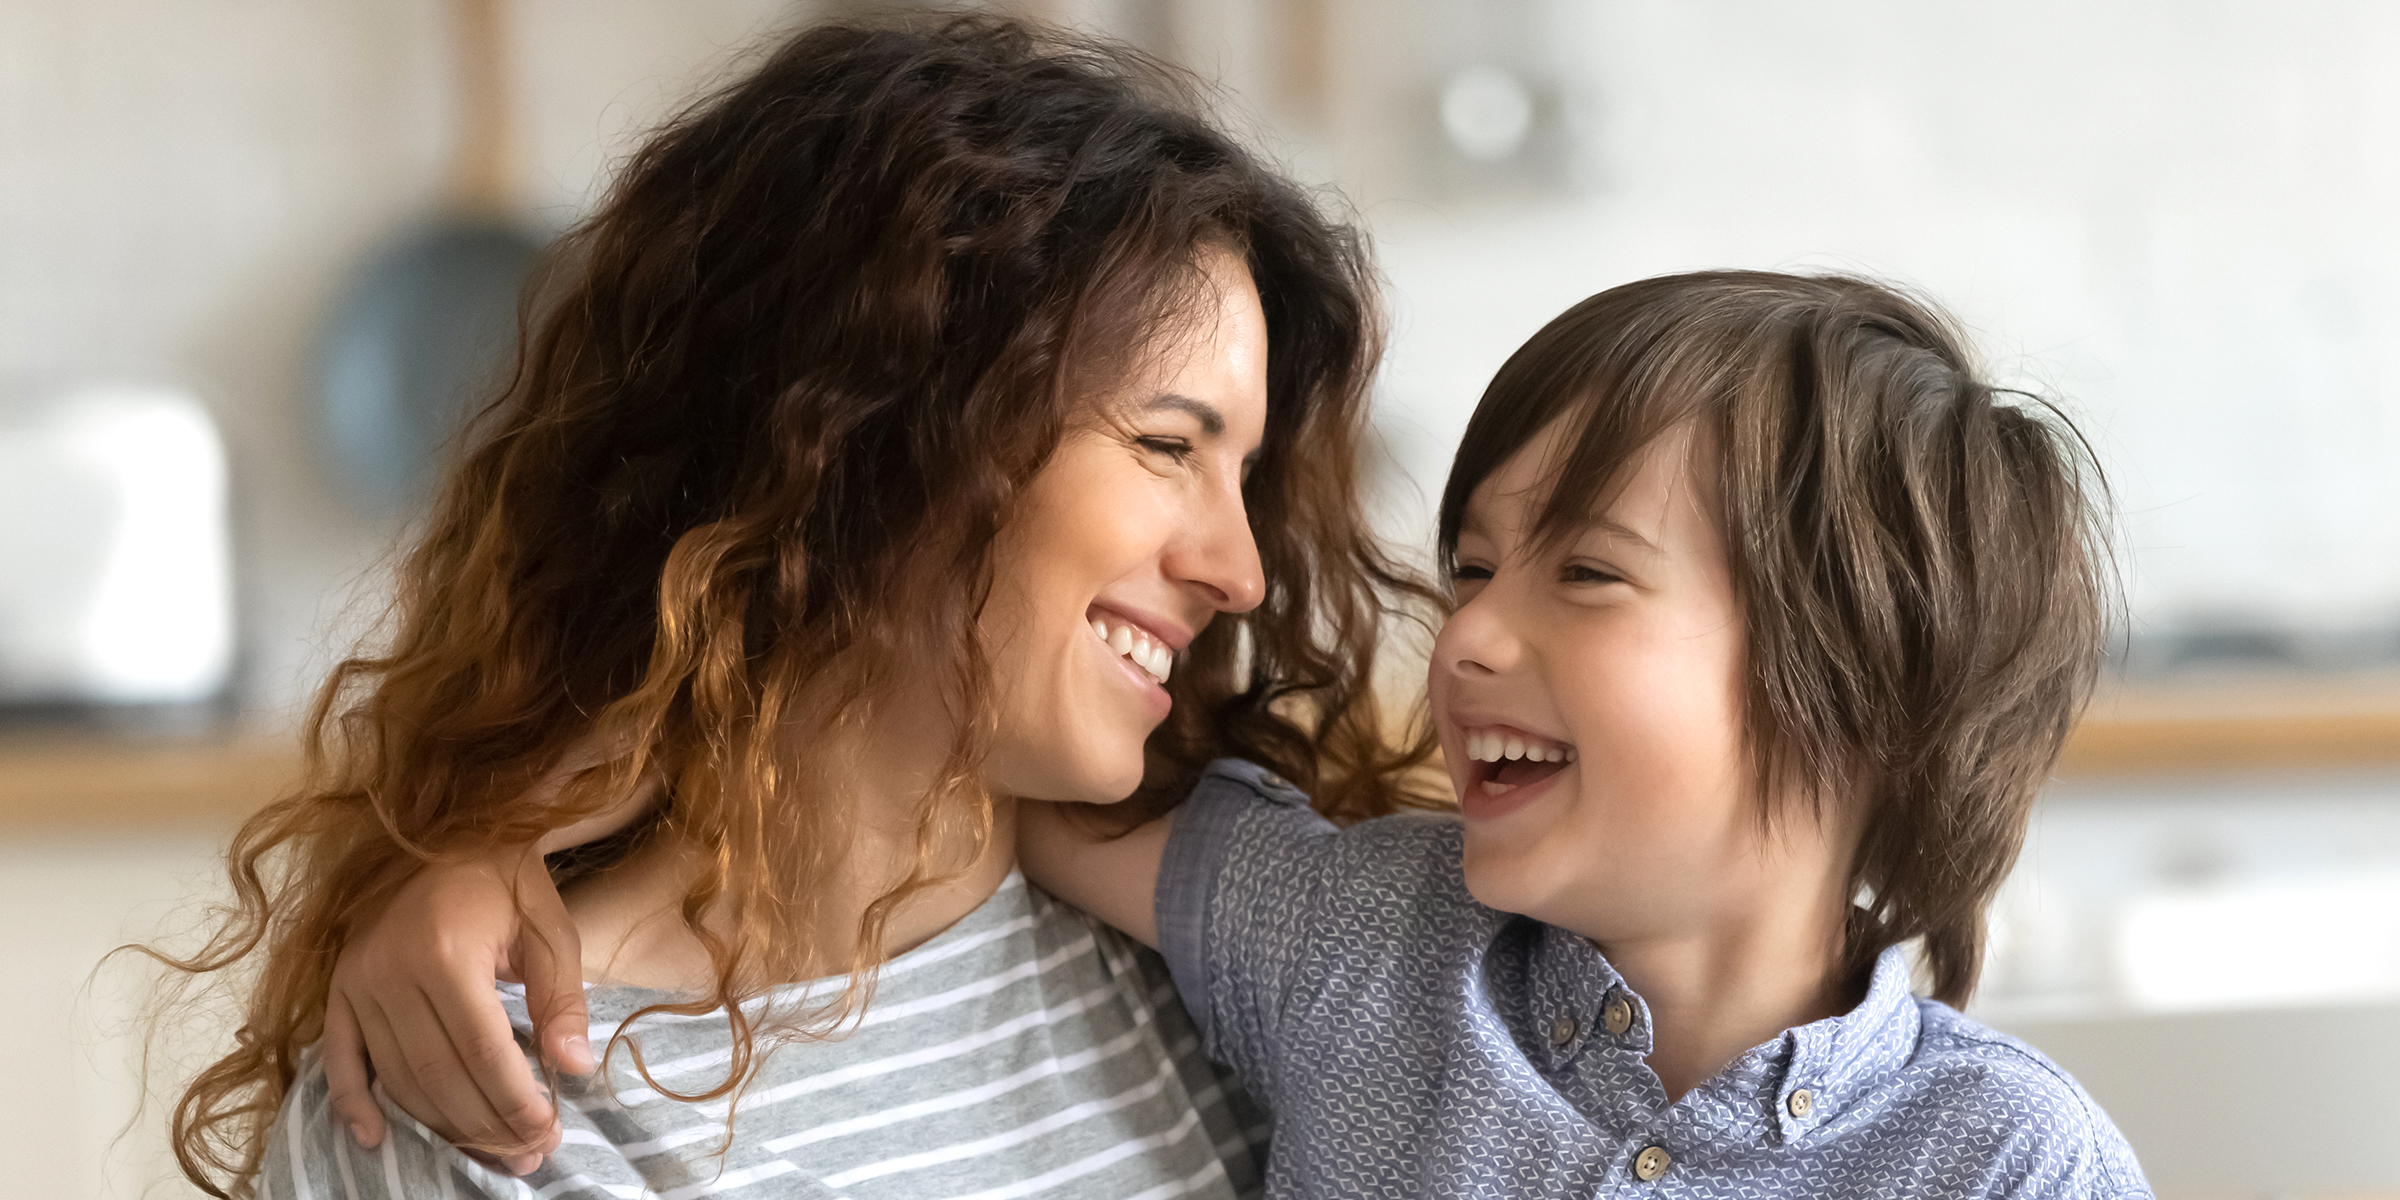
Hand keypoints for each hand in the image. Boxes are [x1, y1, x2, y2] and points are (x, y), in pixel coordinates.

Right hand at [323, 846, 590, 1175]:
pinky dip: (353, 1103)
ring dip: (439, 1125)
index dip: (514, 1100)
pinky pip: (340, 1058)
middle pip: (438, 1074)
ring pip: (396, 1075)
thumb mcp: (551, 931)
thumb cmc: (509, 885)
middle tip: (525, 1153)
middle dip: (484, 1124)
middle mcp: (391, 968)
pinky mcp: (338, 987)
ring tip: (486, 1152)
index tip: (548, 1131)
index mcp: (446, 950)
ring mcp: (357, 980)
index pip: (482, 1050)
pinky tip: (377, 1140)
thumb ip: (561, 1000)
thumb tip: (574, 1067)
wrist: (454, 835)